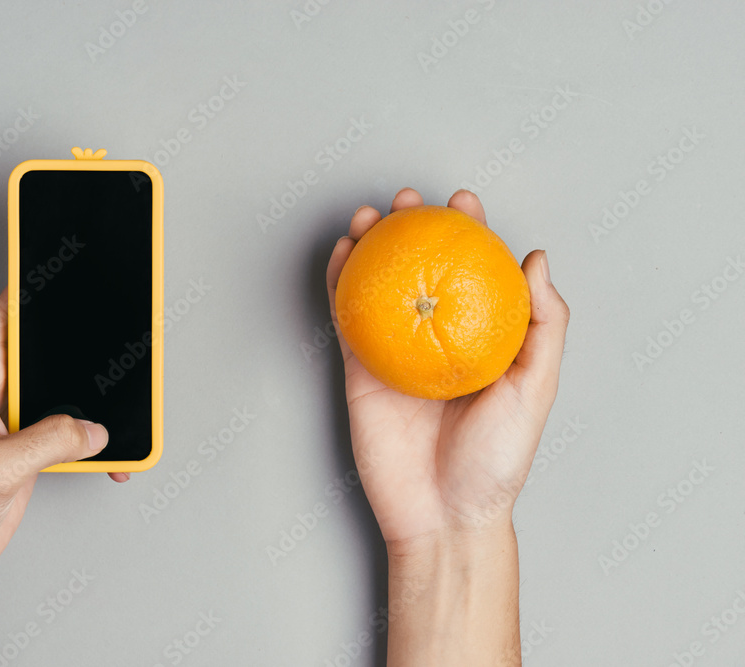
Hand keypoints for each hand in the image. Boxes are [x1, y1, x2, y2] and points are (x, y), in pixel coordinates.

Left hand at [0, 289, 127, 664]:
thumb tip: (92, 429)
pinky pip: (71, 430)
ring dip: (92, 398)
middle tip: (115, 331)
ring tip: (123, 404)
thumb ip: (48, 440)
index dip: (34, 287)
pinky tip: (111, 452)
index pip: (9, 315)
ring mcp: (16, 420)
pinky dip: (94, 439)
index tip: (62, 263)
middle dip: (80, 342)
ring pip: (65, 391)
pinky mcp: (31, 448)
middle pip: (48, 350)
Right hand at [326, 188, 569, 551]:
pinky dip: (340, 284)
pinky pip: (347, 318)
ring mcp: (395, 353)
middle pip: (420, 270)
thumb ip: (544, 326)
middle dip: (413, 227)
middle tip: (410, 201)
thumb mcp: (536, 390)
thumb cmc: (496, 461)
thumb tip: (536, 260)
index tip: (465, 203)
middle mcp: (436, 340)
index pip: (474, 273)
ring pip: (379, 286)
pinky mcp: (360, 370)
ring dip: (370, 246)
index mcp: (479, 340)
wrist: (442, 514)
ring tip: (371, 215)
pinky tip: (342, 255)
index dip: (470, 232)